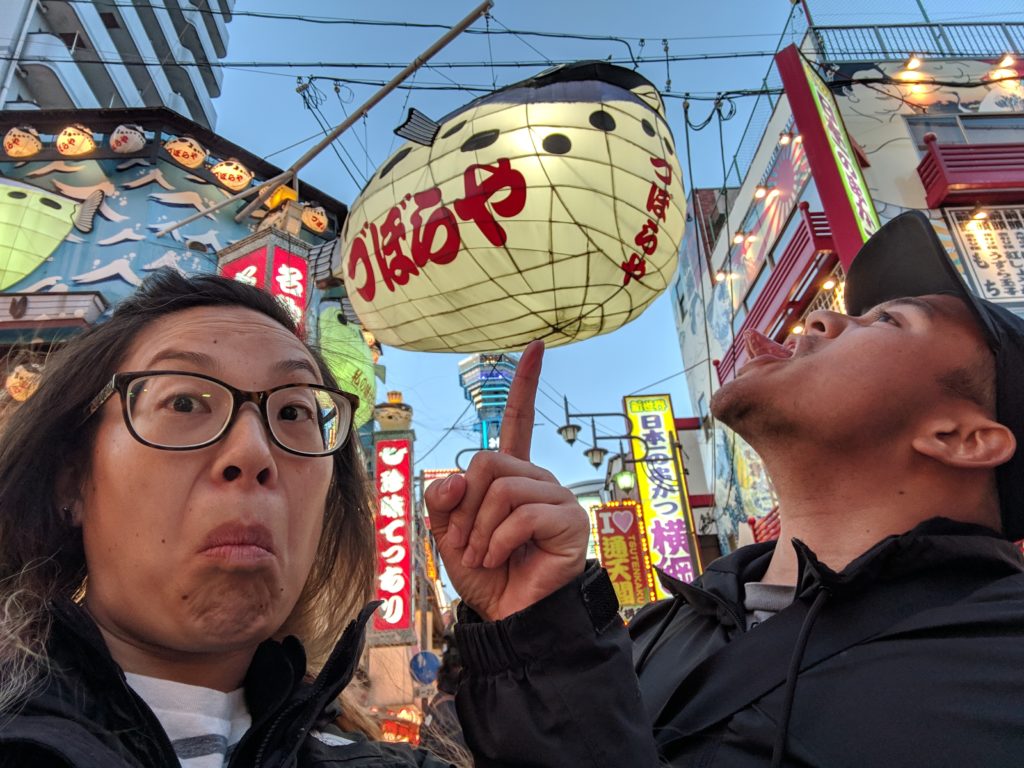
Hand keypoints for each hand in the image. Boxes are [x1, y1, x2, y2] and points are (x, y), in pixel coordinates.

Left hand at [425, 340, 589, 620]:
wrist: (510, 618)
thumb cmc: (487, 574)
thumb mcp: (448, 533)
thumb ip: (443, 499)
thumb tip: (455, 477)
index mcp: (511, 475)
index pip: (518, 421)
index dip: (524, 384)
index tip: (536, 346)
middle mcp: (537, 478)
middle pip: (488, 460)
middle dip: (465, 507)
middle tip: (466, 543)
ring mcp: (556, 496)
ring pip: (502, 487)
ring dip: (479, 529)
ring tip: (483, 555)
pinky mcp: (569, 519)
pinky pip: (521, 513)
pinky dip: (497, 541)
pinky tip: (500, 558)